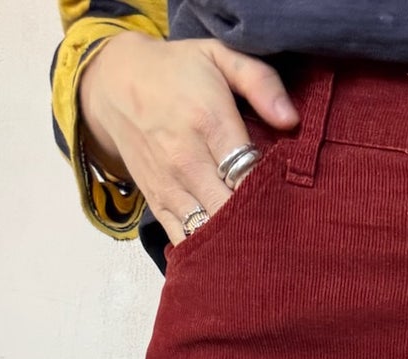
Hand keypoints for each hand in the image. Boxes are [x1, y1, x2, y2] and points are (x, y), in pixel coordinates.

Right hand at [78, 33, 299, 244]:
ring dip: (235, 243)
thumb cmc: (178, 71)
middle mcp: (187, 160)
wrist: (115, 84)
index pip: (250, 174)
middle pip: (231, 212)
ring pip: (209, 233)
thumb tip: (291, 120)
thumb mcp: (220, 56)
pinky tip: (230, 253)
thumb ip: (260, 81)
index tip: (292, 197)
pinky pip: (184, 240)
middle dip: (259, 224)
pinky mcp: (157, 204)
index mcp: (209, 122)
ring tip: (262, 247)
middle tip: (283, 228)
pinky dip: (208, 252)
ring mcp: (170, 186)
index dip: (274, 192)